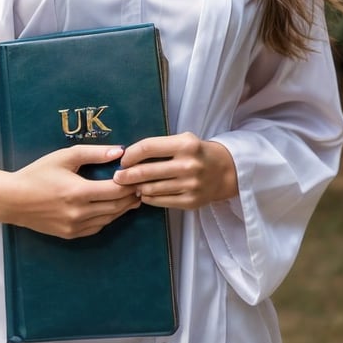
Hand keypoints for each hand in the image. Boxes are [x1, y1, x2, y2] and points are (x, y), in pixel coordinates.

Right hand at [0, 145, 140, 238]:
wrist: (12, 200)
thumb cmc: (37, 173)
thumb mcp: (63, 157)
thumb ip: (93, 153)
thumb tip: (119, 152)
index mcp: (78, 192)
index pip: (116, 190)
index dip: (131, 184)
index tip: (138, 175)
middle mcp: (79, 213)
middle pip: (116, 207)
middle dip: (131, 197)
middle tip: (141, 186)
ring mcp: (75, 227)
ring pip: (109, 219)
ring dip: (122, 209)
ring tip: (132, 197)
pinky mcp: (70, 234)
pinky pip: (97, 227)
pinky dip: (108, 218)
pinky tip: (112, 208)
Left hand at [113, 132, 237, 210]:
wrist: (226, 171)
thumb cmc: (197, 153)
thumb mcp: (183, 141)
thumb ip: (159, 147)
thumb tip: (128, 157)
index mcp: (185, 145)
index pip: (148, 147)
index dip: (130, 154)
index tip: (122, 159)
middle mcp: (188, 165)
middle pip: (146, 171)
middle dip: (126, 175)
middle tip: (116, 177)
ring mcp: (190, 185)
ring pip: (151, 188)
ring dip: (136, 188)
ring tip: (129, 186)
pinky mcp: (191, 201)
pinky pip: (161, 201)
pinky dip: (148, 198)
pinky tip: (143, 194)